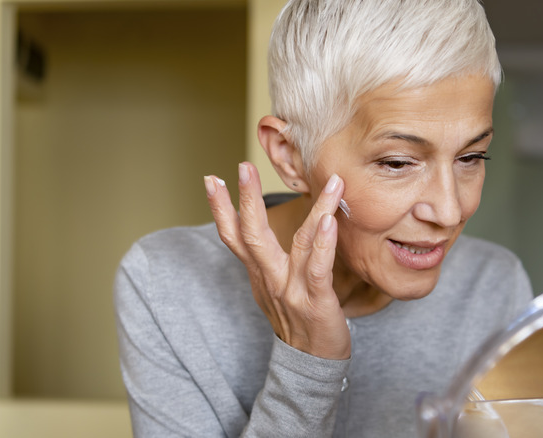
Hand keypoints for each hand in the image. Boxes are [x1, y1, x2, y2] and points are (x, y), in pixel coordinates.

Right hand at [204, 163, 349, 359]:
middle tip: (243, 167)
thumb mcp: (272, 288)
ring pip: (298, 244)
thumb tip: (258, 231)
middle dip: (246, 200)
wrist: (310, 364)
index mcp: (259, 274)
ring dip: (316, 210)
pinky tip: (330, 222)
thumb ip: (267, 260)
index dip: (220, 209)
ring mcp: (292, 290)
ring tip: (331, 182)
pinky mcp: (316, 301)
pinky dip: (323, 245)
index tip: (211, 179)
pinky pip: (318, 269)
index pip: (233, 237)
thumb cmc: (296, 320)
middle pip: (252, 235)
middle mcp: (271, 279)